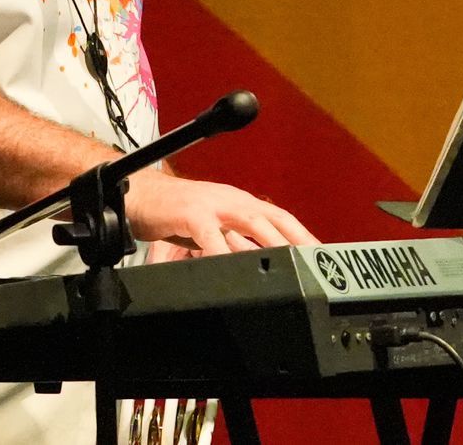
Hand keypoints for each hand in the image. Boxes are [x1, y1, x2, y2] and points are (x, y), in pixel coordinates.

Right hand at [126, 170, 316, 258]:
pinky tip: (230, 267)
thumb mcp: (213, 229)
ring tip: (291, 265)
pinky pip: (211, 234)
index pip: (281, 218)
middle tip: (319, 264)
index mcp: (240, 202)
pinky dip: (223, 251)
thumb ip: (236, 243)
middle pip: (274, 218)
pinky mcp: (190, 213)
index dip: (305, 237)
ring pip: (251, 221)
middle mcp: (232, 199)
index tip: (325, 258)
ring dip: (274, 243)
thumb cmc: (174, 214)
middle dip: (299, 241)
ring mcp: (213, 204)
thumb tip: (260, 265)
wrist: (137, 195)